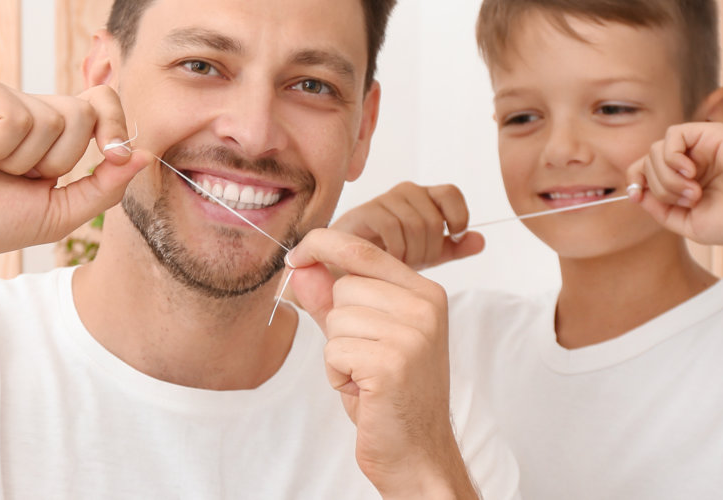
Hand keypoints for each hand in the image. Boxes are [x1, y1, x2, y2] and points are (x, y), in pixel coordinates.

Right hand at [0, 74, 152, 256]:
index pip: (102, 106)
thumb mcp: (58, 214)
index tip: (115, 153)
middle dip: (59, 161)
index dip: (116, 124)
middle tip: (16, 176)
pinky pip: (17, 116)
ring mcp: (5, 97)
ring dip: (22, 160)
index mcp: (52, 135)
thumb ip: (104, 187)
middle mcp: (32, 111)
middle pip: (85, 115)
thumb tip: (144, 156)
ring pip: (54, 119)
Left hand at [288, 229, 476, 498]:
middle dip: (337, 324)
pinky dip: (337, 375)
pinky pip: (334, 350)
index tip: (296, 257)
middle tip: (363, 358)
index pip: (363, 250)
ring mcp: (413, 334)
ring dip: (338, 353)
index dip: (321, 246)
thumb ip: (331, 301)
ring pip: (336, 318)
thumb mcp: (360, 338)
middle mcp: (425, 307)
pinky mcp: (393, 362)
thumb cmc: (389, 395)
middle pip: (343, 286)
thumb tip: (302, 266)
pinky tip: (363, 391)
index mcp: (425, 293)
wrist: (417, 451)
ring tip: (365, 376)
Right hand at [329, 182, 486, 270]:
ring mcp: (386, 199)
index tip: (453, 237)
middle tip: (415, 263)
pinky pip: (392, 228)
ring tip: (400, 263)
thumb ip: (454, 247)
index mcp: (425, 196)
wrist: (349, 262)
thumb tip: (481, 241)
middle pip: (434, 219)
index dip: (458, 216)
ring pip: (415, 225)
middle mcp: (407, 191)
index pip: (451, 193)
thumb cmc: (389, 254)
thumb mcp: (428, 253)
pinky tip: (389, 260)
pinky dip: (395, 251)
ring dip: (412, 253)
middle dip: (429, 249)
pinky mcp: (366, 211)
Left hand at [624, 122, 722, 246]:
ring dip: (667, 177)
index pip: (644, 171)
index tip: (637, 196)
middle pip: (647, 162)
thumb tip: (636, 192)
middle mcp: (690, 161)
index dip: (635, 181)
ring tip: (694, 192)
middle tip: (689, 201)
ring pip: (656, 151)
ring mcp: (699, 146)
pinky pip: (672, 135)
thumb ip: (660, 209)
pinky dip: (672, 156)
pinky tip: (690, 173)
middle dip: (659, 187)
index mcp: (684, 181)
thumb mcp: (687, 223)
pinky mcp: (710, 132)